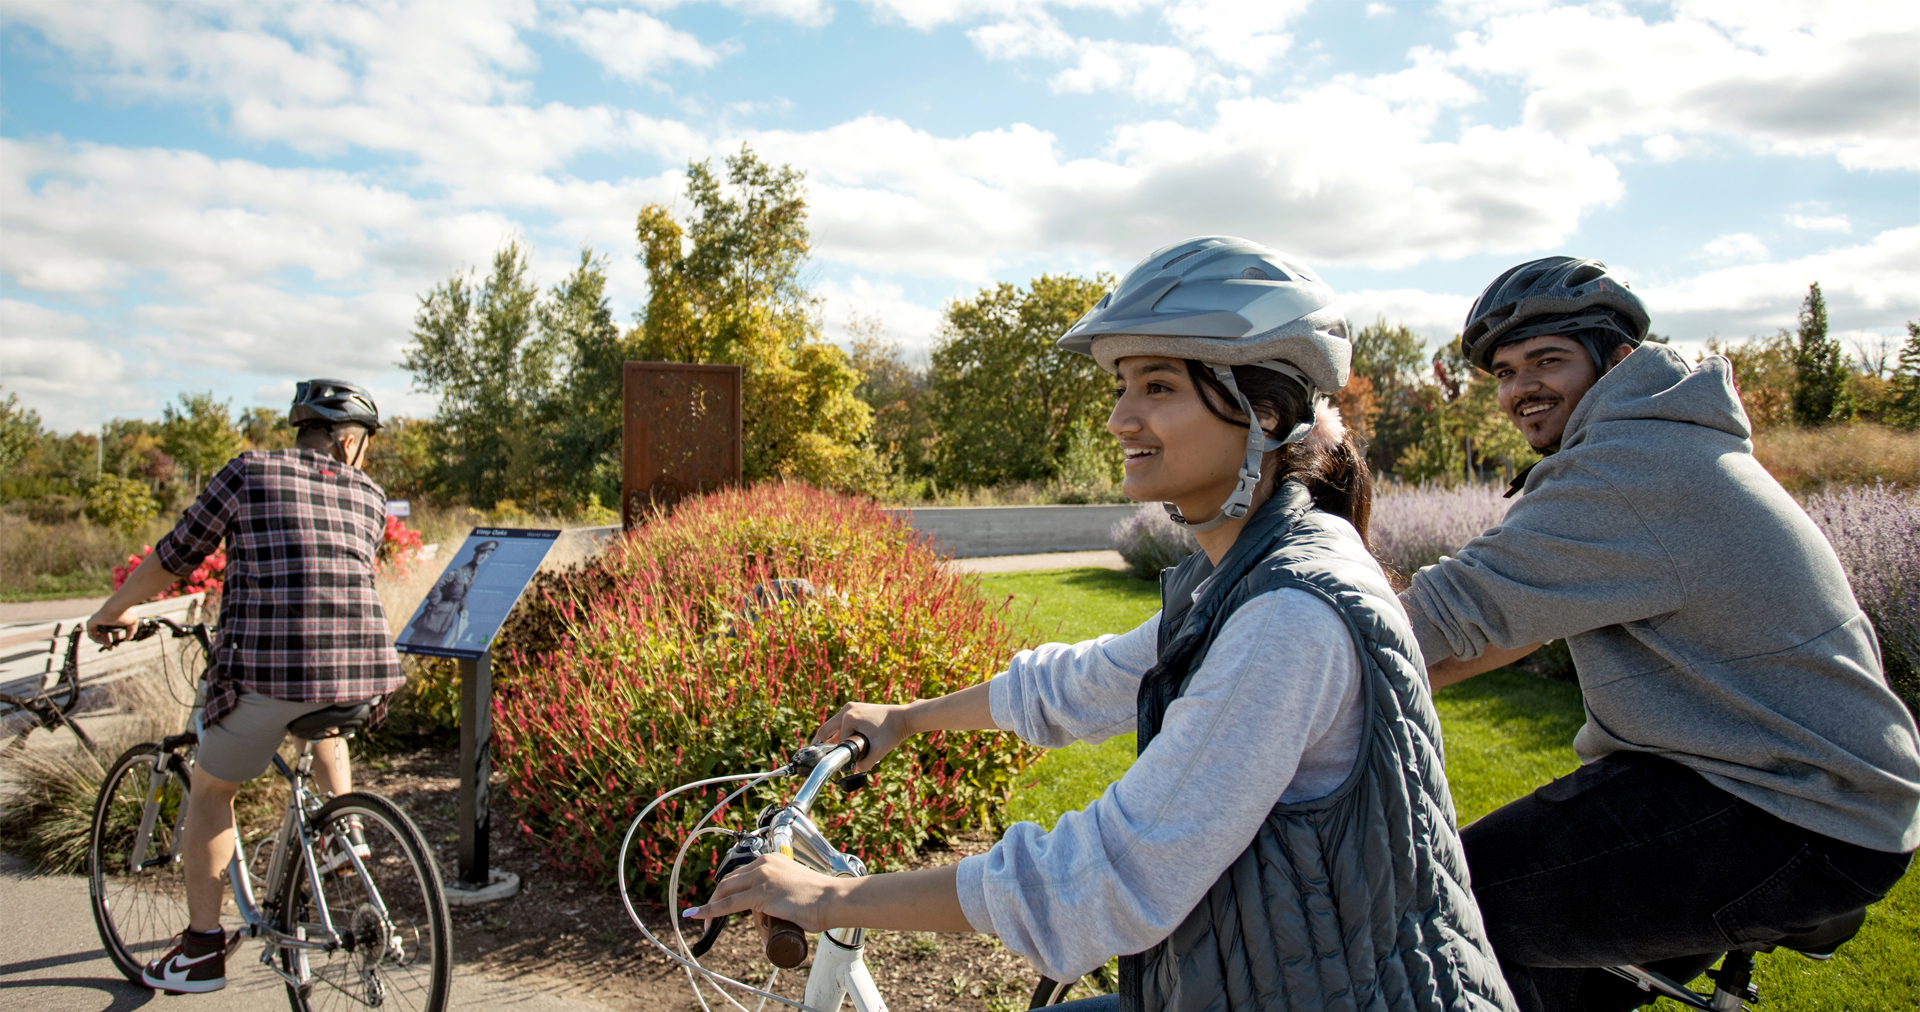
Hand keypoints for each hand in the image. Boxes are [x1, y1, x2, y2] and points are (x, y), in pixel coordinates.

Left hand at [86, 608, 134, 646]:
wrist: (115, 609)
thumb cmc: (124, 614)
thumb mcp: (133, 623)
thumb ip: (132, 631)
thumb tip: (128, 639)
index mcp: (113, 622)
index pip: (112, 633)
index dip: (115, 640)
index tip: (117, 645)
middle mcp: (104, 623)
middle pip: (104, 636)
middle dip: (107, 643)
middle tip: (111, 649)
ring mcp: (97, 623)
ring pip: (97, 636)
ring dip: (103, 642)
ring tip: (108, 646)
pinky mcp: (91, 623)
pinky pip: (91, 634)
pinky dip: (96, 640)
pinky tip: (103, 642)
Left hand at [692, 853, 841, 933]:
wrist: (831, 900)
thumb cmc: (819, 899)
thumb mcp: (792, 889)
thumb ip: (779, 897)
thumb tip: (768, 919)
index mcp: (772, 859)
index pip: (741, 874)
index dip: (727, 889)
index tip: (720, 901)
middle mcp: (764, 864)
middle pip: (729, 881)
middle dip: (715, 897)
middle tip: (707, 914)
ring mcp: (761, 878)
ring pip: (725, 891)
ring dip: (710, 906)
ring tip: (701, 920)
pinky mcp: (760, 895)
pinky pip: (727, 904)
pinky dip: (709, 911)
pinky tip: (698, 916)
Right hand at [814, 701, 914, 772]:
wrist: (905, 718)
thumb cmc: (893, 732)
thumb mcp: (880, 751)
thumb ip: (866, 763)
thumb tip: (855, 769)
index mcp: (850, 717)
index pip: (838, 741)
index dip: (837, 754)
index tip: (831, 764)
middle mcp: (847, 709)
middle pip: (827, 730)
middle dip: (821, 743)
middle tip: (813, 755)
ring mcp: (851, 707)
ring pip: (834, 726)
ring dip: (832, 738)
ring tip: (826, 751)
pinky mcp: (856, 708)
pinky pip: (842, 723)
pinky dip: (840, 732)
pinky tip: (838, 743)